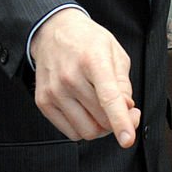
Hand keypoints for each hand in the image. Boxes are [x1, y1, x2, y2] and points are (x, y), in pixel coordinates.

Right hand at [30, 8, 139, 147]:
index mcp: (93, 60)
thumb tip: (127, 110)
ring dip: (100, 128)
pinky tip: (87, 110)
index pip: (108, 97)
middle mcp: (70, 76)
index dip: (120, 121)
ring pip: (86, 131)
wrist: (54, 31)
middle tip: (124, 111)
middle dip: (117, 122)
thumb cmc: (88, 41)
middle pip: (100, 120)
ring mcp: (54, 91)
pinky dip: (83, 127)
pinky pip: (70, 132)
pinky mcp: (43, 102)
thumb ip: (123, 83)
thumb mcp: (114, 52)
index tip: (127, 140)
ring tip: (103, 110)